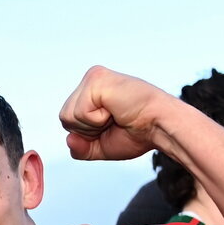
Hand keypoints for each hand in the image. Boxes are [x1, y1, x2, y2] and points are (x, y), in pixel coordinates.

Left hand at [60, 66, 176, 161]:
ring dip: (92, 125)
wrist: (159, 127)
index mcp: (91, 93)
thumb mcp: (100, 147)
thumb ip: (80, 147)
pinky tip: (114, 110)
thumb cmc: (137, 133)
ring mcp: (93, 78)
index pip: (67, 121)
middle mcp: (91, 81)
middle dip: (87, 130)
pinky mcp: (96, 79)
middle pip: (64, 118)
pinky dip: (96, 120)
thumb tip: (68, 139)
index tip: (111, 126)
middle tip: (114, 120)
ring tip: (115, 114)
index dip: (86, 135)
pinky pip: (79, 112)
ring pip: (68, 115)